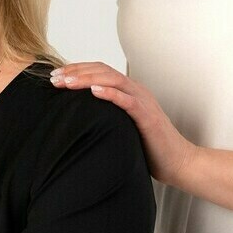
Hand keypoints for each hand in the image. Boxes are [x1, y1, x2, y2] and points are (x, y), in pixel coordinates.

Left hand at [51, 62, 196, 185]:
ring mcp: (143, 101)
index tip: (55, 76)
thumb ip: (105, 117)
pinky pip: (128, 101)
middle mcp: (135, 91)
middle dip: (76, 72)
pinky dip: (111, 93)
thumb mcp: (121, 127)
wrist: (178, 163)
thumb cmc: (148, 148)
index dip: (76, 70)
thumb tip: (76, 118)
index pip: (99, 71)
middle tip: (54, 78)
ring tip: (67, 82)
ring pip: (113, 80)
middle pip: (102, 71)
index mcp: (128, 91)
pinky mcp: (148, 117)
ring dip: (87, 79)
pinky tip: (94, 91)